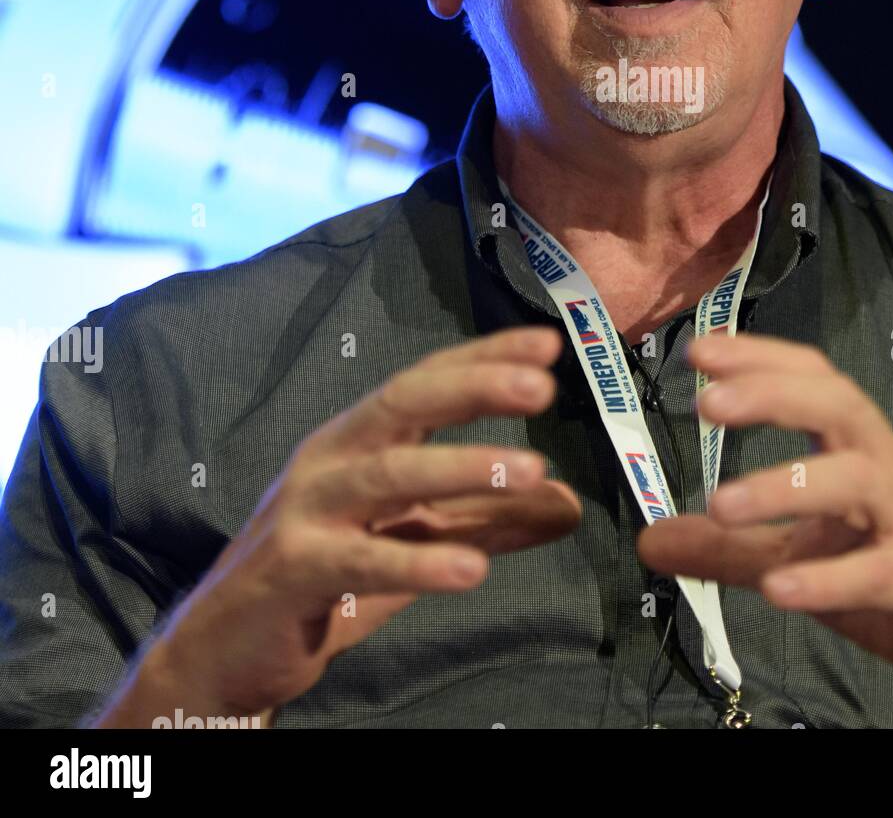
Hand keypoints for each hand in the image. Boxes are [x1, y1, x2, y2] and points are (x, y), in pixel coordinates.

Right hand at [138, 327, 577, 718]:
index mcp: (359, 438)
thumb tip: (570, 503)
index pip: (426, 381)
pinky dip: (418, 560)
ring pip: (389, 473)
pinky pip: (360, 557)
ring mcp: (306, 508)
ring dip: (464, 468)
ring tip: (532, 471)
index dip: (483, 358)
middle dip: (474, 388)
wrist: (224, 647)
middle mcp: (331, 457)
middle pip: (404, 403)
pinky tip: (472, 568)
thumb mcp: (417, 540)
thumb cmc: (325, 577)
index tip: (547, 345)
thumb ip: (488, 519)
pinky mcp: (291, 566)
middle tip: (542, 388)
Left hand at [636, 333, 892, 726]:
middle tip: (707, 403)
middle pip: (840, 406)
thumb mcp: (802, 557)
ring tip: (722, 503)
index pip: (814, 380)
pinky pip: (882, 572)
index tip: (699, 353)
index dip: (760, 358)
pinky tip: (778, 589)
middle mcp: (889, 469)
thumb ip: (729, 547)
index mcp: (858, 449)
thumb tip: (648, 540)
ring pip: (861, 480)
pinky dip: (830, 577)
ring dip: (789, 484)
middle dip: (773, 394)